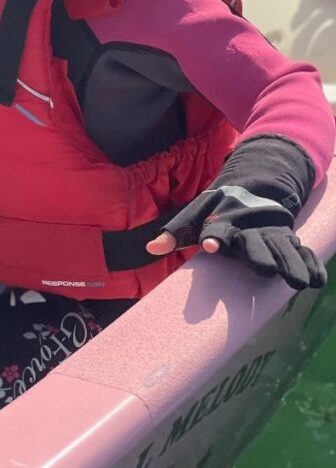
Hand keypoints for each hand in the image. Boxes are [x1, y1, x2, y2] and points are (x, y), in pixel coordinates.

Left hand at [145, 186, 326, 290]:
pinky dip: (311, 263)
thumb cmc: (218, 207)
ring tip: (299, 282)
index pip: (218, 229)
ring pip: (283, 249)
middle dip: (260, 254)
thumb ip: (175, 233)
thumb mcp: (195, 214)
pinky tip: (317, 280)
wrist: (254, 185)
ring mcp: (272, 234)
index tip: (210, 245)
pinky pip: (302, 252)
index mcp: (224, 221)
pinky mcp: (289, 239)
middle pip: (256, 243)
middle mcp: (250, 229)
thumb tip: (150, 249)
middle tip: (265, 267)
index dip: (214, 237)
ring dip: (291, 264)